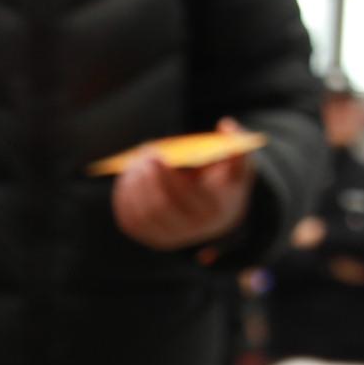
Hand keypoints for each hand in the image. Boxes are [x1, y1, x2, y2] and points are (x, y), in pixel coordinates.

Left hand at [115, 148, 257, 251]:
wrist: (218, 213)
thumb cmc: (225, 181)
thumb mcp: (239, 164)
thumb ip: (238, 144)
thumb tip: (226, 126)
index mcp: (214, 209)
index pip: (184, 198)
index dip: (165, 177)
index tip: (156, 155)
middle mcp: (193, 229)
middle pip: (160, 208)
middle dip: (146, 179)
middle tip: (143, 154)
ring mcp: (171, 237)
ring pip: (143, 215)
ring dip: (133, 186)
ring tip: (134, 163)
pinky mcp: (153, 238)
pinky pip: (130, 222)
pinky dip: (124, 199)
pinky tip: (128, 178)